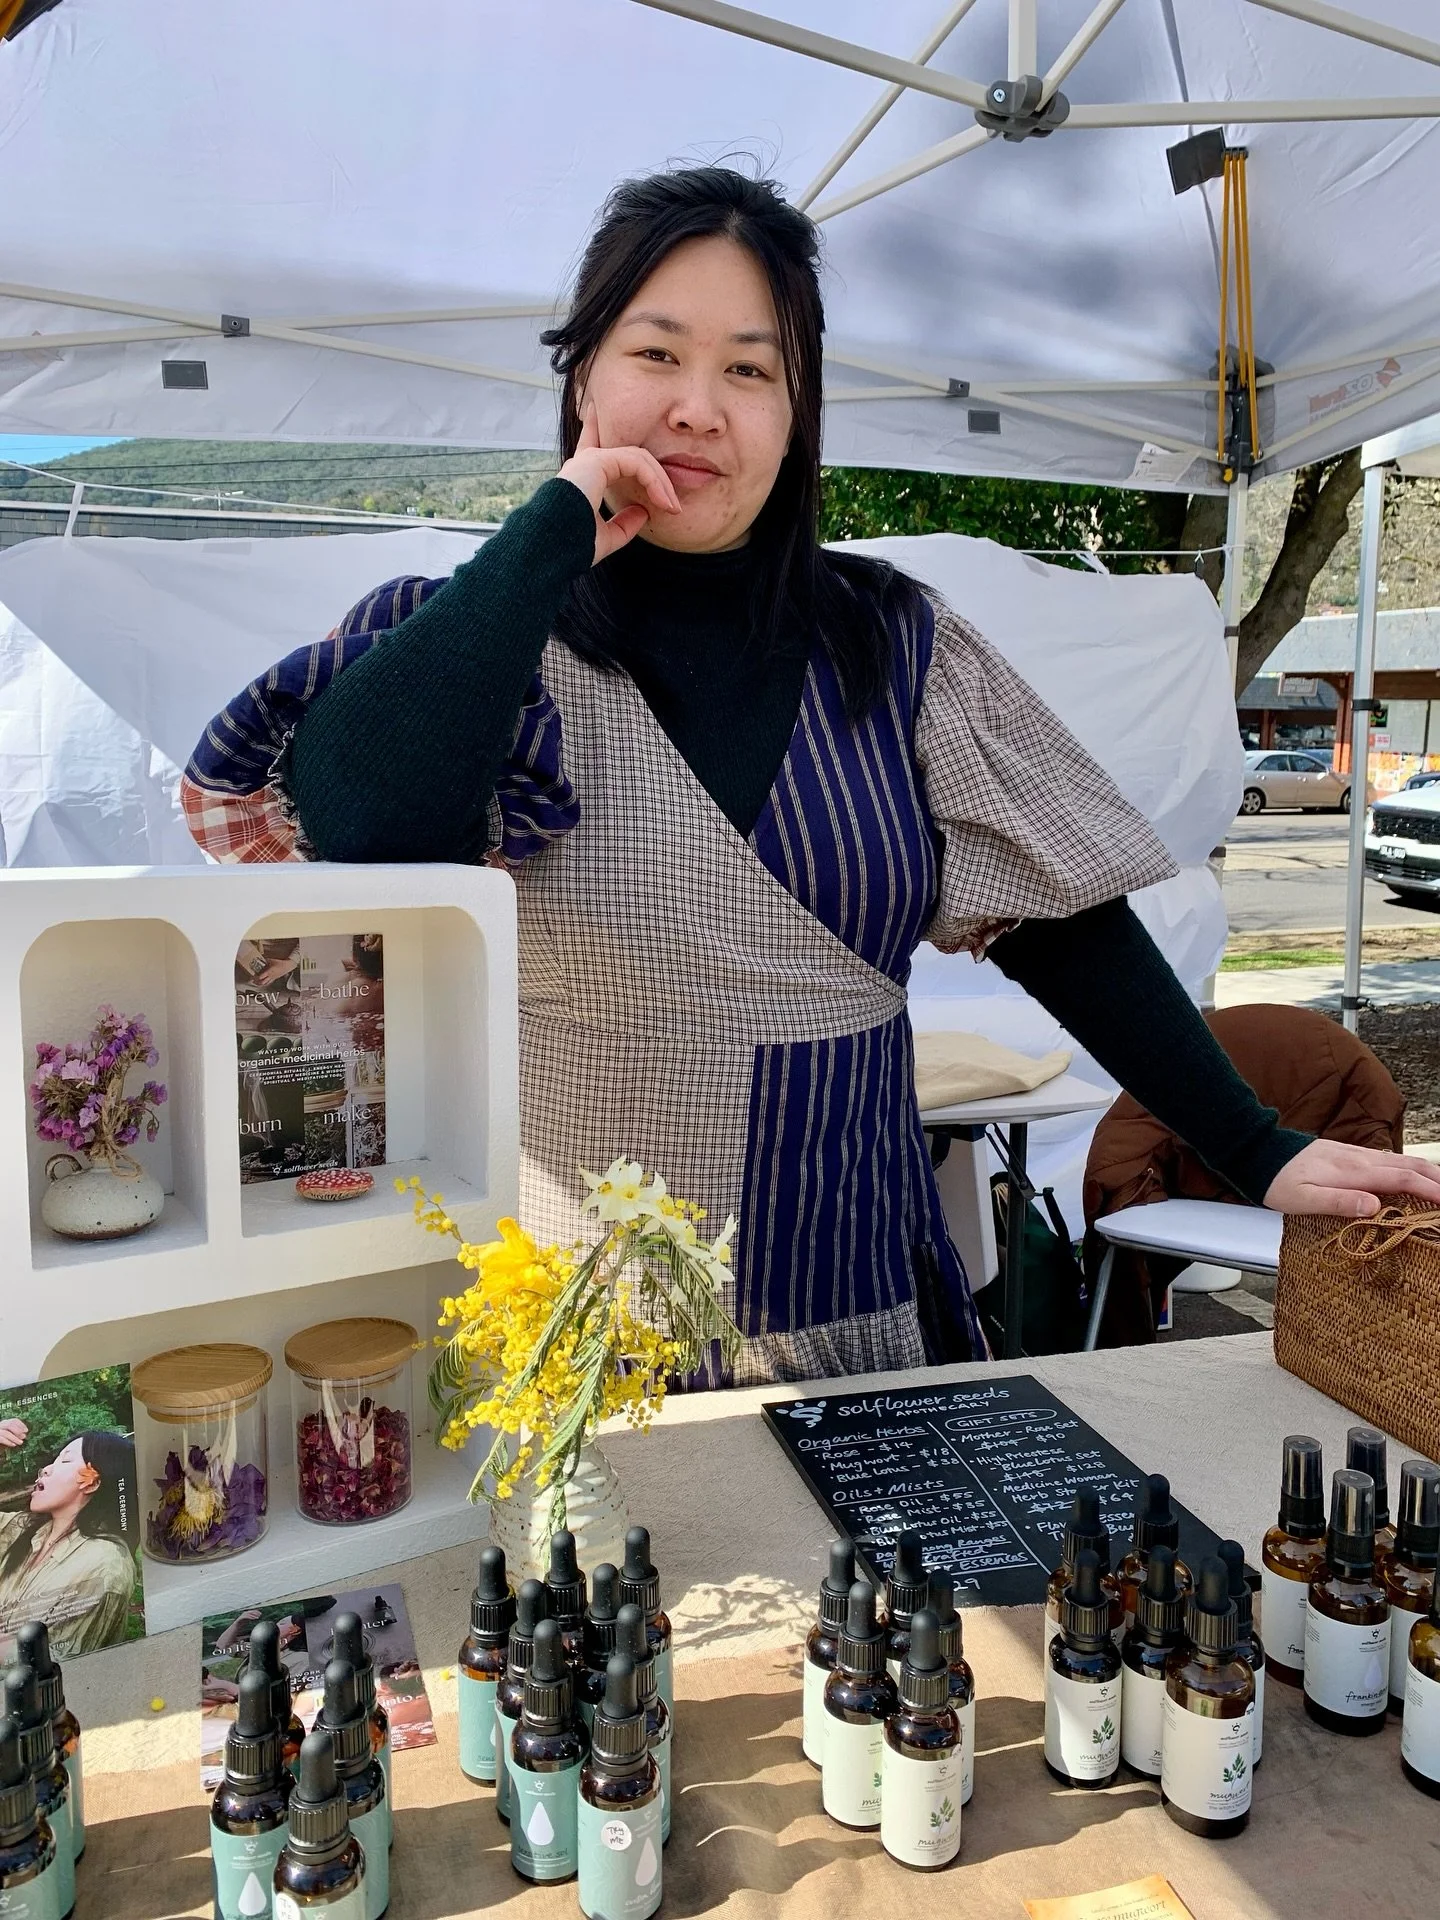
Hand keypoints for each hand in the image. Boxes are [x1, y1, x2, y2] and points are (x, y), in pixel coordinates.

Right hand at [0, 1419, 27, 1449]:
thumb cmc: (4, 1442)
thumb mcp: (11, 1436)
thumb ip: (16, 1434)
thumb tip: (23, 1435)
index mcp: (5, 1423)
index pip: (14, 1421)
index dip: (21, 1425)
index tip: (26, 1430)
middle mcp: (0, 1426)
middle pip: (10, 1425)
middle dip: (18, 1431)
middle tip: (24, 1436)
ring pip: (6, 1433)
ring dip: (15, 1438)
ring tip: (21, 1442)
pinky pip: (2, 1439)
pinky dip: (8, 1442)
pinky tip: (14, 1445)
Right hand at [557, 403, 680, 563]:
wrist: (554, 548)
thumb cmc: (573, 547)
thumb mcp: (605, 537)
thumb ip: (624, 525)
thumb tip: (644, 512)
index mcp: (581, 477)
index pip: (591, 445)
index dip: (593, 427)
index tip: (594, 410)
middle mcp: (583, 464)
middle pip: (627, 452)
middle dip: (655, 475)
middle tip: (673, 504)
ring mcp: (590, 460)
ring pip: (638, 458)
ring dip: (660, 483)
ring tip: (673, 507)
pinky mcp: (598, 461)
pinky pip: (636, 462)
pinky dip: (654, 480)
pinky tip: (663, 500)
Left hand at [1263, 1139, 1439, 1217]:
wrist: (1259, 1152)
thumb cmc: (1278, 1181)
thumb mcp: (1303, 1199)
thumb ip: (1339, 1202)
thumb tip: (1376, 1207)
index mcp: (1354, 1172)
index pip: (1404, 1179)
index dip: (1432, 1191)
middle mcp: (1361, 1159)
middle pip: (1411, 1165)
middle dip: (1438, 1180)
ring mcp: (1356, 1154)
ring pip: (1402, 1160)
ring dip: (1428, 1172)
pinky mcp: (1350, 1154)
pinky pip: (1390, 1159)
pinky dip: (1411, 1168)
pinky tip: (1414, 1177)